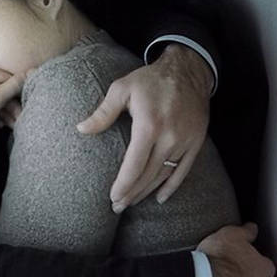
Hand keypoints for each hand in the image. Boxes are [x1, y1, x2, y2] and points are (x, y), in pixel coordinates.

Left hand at [76, 43, 212, 211]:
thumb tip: (81, 129)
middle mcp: (169, 136)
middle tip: (117, 206)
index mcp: (149, 125)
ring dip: (146, 192)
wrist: (188, 70)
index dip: (123, 185)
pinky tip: (159, 198)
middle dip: (131, 194)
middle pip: (148, 175)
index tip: (112, 197)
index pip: (134, 165)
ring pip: (164, 175)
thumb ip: (103, 112)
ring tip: (131, 203)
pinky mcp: (196, 142)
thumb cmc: (150, 80)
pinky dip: (172, 186)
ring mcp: (185, 141)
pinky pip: (183, 170)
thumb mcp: (122, 88)